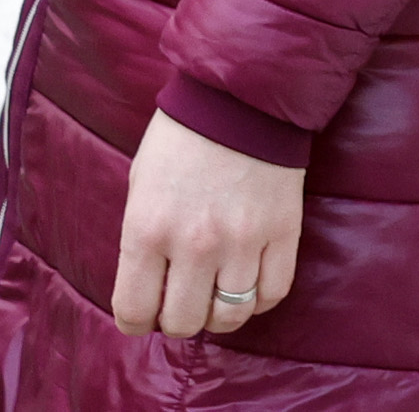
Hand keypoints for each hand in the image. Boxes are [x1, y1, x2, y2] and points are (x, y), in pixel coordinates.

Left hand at [112, 114, 302, 335]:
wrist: (243, 97)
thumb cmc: (182, 140)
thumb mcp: (141, 189)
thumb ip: (142, 242)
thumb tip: (151, 286)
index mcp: (148, 230)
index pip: (134, 312)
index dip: (137, 322)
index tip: (145, 312)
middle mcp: (194, 243)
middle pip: (184, 322)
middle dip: (178, 320)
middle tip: (182, 300)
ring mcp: (243, 239)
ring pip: (231, 315)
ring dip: (220, 314)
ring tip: (217, 295)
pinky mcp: (284, 230)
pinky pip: (273, 292)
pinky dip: (259, 300)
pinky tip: (249, 284)